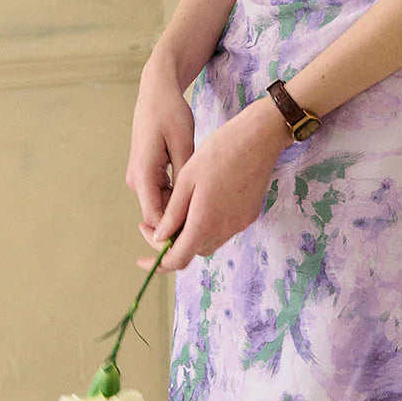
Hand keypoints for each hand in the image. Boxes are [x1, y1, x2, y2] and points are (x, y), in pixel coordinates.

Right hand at [125, 47, 194, 231]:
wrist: (156, 91)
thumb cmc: (170, 113)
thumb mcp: (184, 144)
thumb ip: (184, 178)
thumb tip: (190, 209)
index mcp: (142, 175)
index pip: (155, 219)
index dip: (175, 232)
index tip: (202, 232)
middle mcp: (136, 179)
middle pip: (158, 214)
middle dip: (182, 220)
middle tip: (214, 217)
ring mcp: (139, 175)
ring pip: (161, 203)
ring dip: (182, 205)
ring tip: (211, 201)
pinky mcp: (146, 170)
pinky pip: (162, 191)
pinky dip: (179, 193)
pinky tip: (201, 186)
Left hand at [137, 96, 290, 274]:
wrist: (259, 138)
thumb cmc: (219, 151)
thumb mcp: (186, 180)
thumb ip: (172, 213)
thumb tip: (159, 237)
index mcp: (204, 222)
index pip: (177, 259)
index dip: (157, 262)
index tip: (142, 258)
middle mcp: (224, 230)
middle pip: (192, 251)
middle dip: (172, 243)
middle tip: (156, 223)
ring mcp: (240, 224)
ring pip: (208, 241)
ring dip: (191, 234)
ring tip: (180, 210)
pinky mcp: (249, 215)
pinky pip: (224, 230)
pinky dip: (208, 225)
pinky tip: (203, 203)